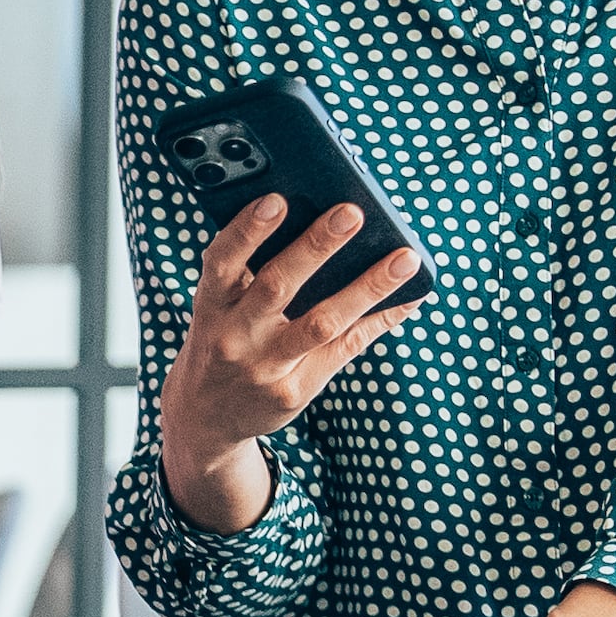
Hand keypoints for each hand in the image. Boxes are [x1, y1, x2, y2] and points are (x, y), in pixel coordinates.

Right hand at [156, 196, 423, 531]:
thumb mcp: (219, 307)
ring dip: (367, 288)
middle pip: (276, 288)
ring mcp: (264, 369)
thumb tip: (318, 216)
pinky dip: (381, 320)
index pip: (222, 263)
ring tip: (406, 259)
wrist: (205, 417)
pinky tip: (410, 296)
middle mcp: (233, 338)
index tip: (276, 200)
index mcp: (212, 307)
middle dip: (315, 248)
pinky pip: (345, 350)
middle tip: (353, 212)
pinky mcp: (293, 392)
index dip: (246, 231)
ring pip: (321, 323)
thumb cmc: (223, 339)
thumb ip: (248, 269)